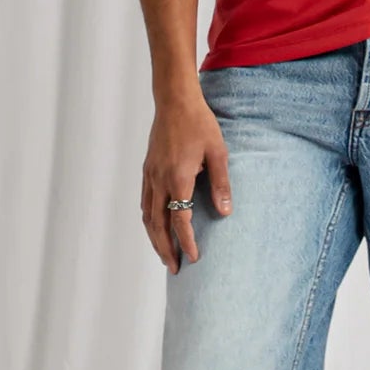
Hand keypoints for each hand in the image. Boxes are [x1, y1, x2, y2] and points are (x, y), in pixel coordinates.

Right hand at [142, 92, 232, 273]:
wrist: (175, 101)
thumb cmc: (200, 124)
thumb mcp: (218, 153)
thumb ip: (221, 184)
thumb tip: (225, 213)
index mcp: (178, 178)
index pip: (180, 220)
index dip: (186, 242)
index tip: (193, 258)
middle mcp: (159, 180)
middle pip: (158, 225)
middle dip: (165, 249)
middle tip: (175, 269)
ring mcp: (150, 175)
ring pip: (147, 216)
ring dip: (155, 238)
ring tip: (164, 255)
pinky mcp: (147, 169)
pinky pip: (144, 202)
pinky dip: (149, 221)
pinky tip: (155, 227)